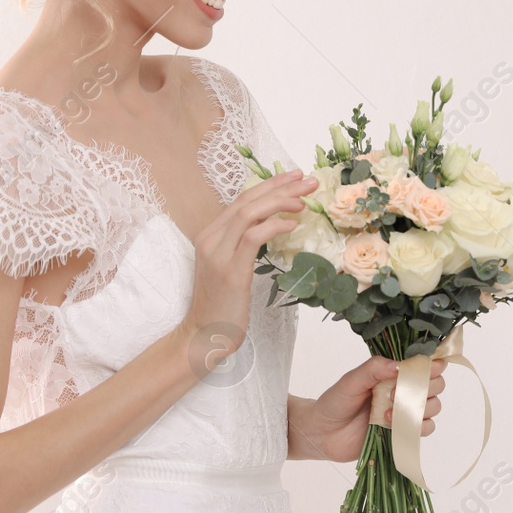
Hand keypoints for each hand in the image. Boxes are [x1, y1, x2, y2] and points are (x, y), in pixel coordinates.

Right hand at [182, 169, 317, 370]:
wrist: (204, 335)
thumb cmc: (222, 305)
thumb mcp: (231, 267)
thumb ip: (243, 245)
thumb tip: (272, 226)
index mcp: (211, 234)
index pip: (242, 200)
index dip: (269, 185)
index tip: (294, 177)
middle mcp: (211, 238)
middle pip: (247, 200)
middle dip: (280, 187)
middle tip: (308, 180)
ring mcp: (218, 254)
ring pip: (249, 213)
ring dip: (280, 202)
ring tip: (304, 201)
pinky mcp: (230, 271)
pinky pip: (253, 237)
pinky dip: (274, 226)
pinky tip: (292, 225)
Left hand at [292, 356, 448, 462]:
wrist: (322, 433)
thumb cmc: (336, 402)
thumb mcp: (351, 380)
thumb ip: (373, 369)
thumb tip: (400, 365)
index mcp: (394, 373)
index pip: (425, 364)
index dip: (433, 364)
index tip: (427, 368)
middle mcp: (405, 390)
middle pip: (436, 385)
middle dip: (424, 387)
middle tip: (395, 392)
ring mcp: (405, 412)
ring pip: (434, 407)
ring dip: (417, 408)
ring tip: (388, 413)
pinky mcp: (404, 433)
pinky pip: (425, 429)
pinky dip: (416, 427)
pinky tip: (392, 425)